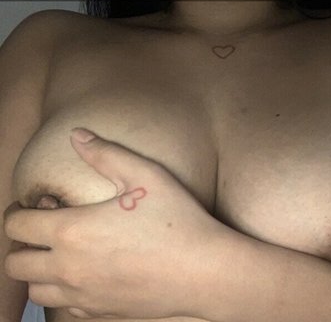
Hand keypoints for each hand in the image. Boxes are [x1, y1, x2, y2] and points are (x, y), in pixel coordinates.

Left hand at [4, 129, 224, 318]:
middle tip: (45, 228)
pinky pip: (64, 309)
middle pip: (16, 265)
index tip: (30, 204)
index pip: (18, 227)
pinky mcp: (101, 314)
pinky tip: (85, 275)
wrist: (203, 272)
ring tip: (62, 253)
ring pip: (35, 291)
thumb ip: (106, 153)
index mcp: (73, 232)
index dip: (16, 211)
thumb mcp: (144, 175)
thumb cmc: (176, 220)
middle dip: (21, 244)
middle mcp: (69, 269)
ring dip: (38, 271)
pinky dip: (62, 292)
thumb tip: (76, 134)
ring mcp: (84, 296)